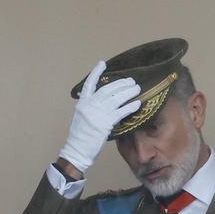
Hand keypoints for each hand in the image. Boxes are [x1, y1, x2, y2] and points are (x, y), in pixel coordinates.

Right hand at [57, 60, 141, 175]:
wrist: (77, 149)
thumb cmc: (80, 137)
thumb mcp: (81, 118)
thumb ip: (90, 108)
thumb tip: (102, 102)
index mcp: (82, 103)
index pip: (89, 84)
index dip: (96, 73)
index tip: (102, 63)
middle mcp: (90, 105)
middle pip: (107, 89)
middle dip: (120, 84)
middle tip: (130, 81)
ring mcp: (98, 113)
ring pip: (116, 98)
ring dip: (128, 92)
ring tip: (137, 89)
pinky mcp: (106, 123)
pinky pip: (121, 112)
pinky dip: (130, 106)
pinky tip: (137, 103)